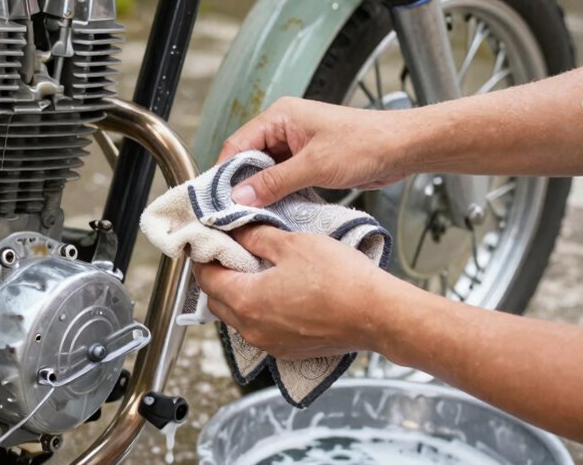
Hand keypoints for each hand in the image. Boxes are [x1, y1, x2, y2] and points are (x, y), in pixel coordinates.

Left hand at [192, 226, 410, 358]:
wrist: (377, 315)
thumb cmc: (340, 280)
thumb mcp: (292, 244)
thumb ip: (255, 237)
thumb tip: (235, 231)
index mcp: (246, 301)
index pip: (206, 278)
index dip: (204, 256)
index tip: (209, 241)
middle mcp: (251, 329)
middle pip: (216, 300)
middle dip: (217, 276)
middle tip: (229, 252)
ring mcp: (269, 344)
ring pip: (237, 317)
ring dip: (237, 294)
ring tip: (254, 269)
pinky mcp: (287, 350)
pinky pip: (258, 329)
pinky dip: (257, 310)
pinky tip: (275, 291)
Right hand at [218, 97, 411, 206]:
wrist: (402, 148)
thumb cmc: (366, 144)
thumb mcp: (314, 166)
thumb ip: (274, 181)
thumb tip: (240, 196)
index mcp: (280, 116)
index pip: (237, 144)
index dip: (224, 172)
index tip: (217, 199)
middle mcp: (284, 128)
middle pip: (248, 158)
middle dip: (241, 184)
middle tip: (232, 212)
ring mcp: (296, 146)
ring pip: (265, 171)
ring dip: (261, 191)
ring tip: (251, 215)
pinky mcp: (307, 161)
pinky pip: (282, 179)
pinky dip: (277, 194)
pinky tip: (274, 210)